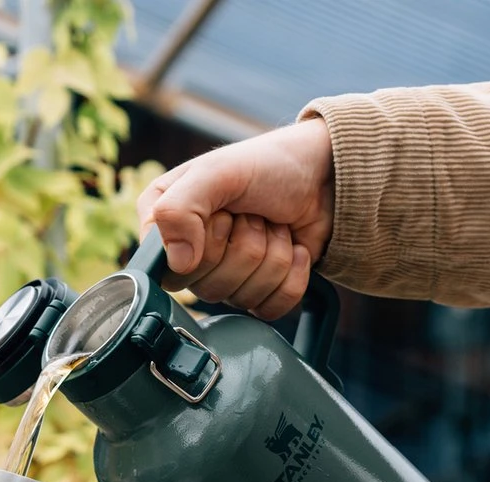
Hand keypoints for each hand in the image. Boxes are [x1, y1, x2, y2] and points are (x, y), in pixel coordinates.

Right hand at [137, 116, 334, 319]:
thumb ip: (179, 210)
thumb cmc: (268, 164)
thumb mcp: (215, 172)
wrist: (325, 174)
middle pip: (209, 288)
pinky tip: (292, 248)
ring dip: (271, 256)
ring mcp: (224, 278)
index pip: (170, 269)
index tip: (223, 215)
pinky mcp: (257, 293)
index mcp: (164, 224)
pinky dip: (291, 276)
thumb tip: (179, 264)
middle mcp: (188, 256)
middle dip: (246, 245)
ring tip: (273, 225)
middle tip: (252, 214)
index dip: (205, 245)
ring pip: (242, 298)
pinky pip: (269, 309)